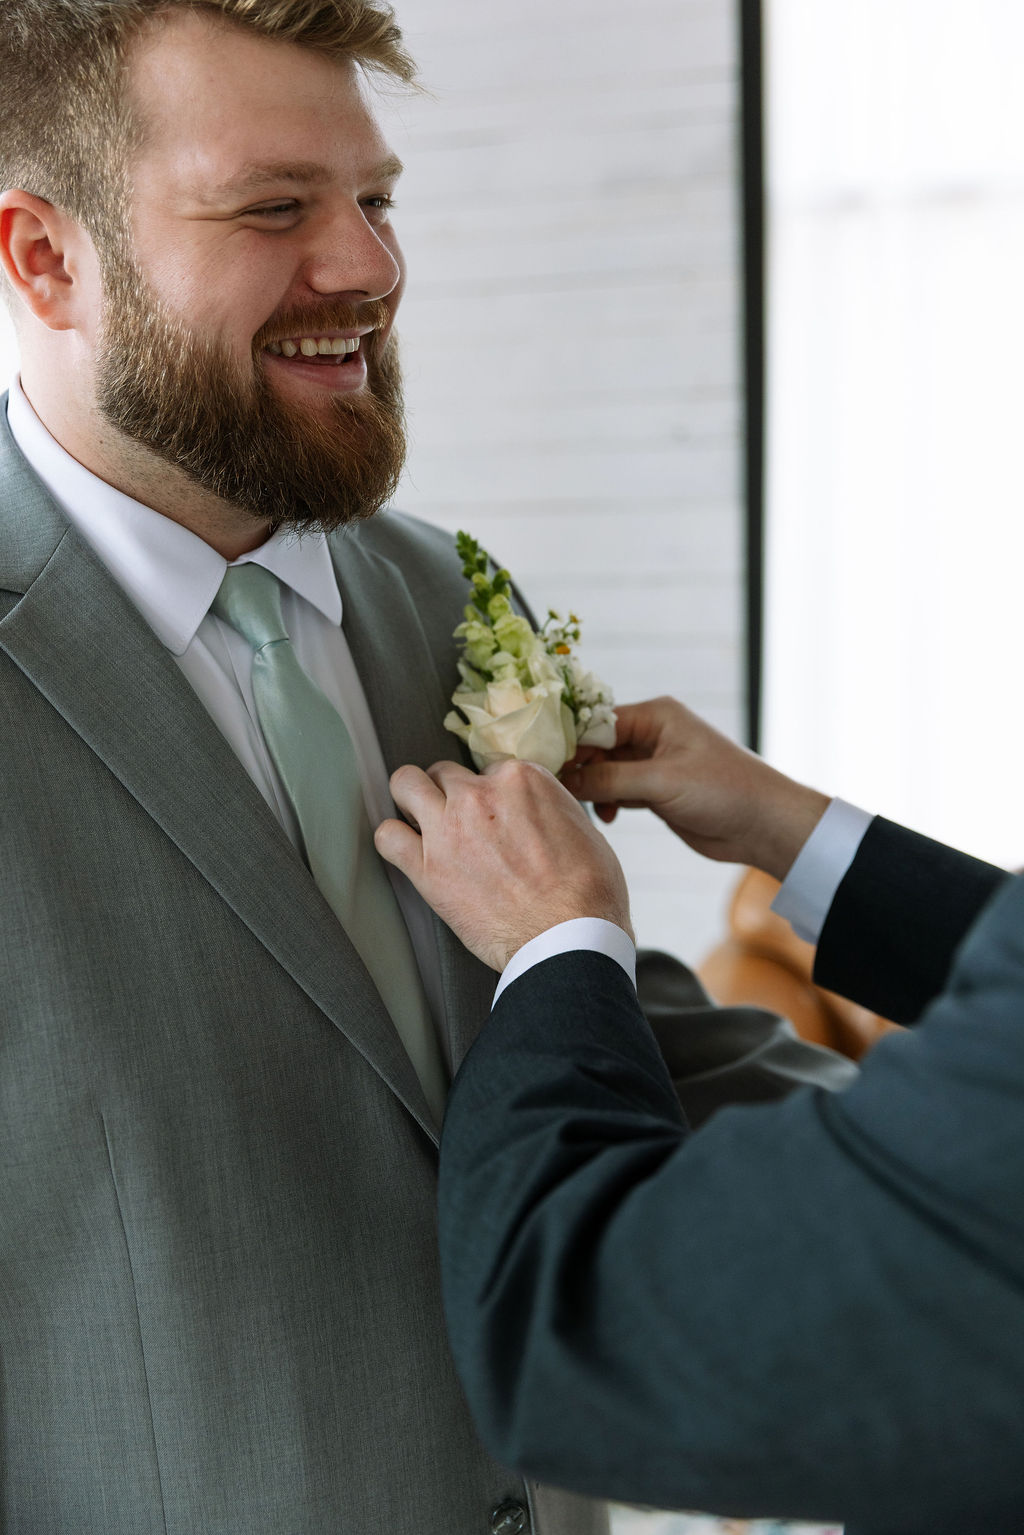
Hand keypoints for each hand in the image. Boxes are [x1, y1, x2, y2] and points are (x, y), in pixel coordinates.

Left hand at [374, 759, 633, 972]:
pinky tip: (404, 851)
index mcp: (522, 780)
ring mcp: (449, 828)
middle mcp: (481, 795)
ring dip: (411, 800)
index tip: (495, 816)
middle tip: (460, 823)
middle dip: (451, 795)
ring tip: (420, 820)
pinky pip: (386, 836)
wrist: (570, 938)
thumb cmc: (588, 894)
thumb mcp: (582, 829)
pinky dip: (392, 841)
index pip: (490, 770)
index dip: (491, 795)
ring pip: (405, 784)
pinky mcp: (426, 867)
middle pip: (446, 773)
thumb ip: (549, 810)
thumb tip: (536, 815)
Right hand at [562, 697, 828, 881]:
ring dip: (593, 789)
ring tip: (586, 807)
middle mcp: (651, 734)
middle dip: (578, 768)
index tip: (543, 763)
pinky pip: (617, 790)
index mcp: (655, 716)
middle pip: (596, 746)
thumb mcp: (662, 782)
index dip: (570, 743)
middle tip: (557, 791)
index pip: (596, 722)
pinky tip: (607, 817)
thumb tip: (564, 779)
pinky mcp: (655, 790)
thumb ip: (611, 779)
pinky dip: (607, 802)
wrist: (763, 825)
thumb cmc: (723, 791)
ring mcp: (652, 763)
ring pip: (604, 771)